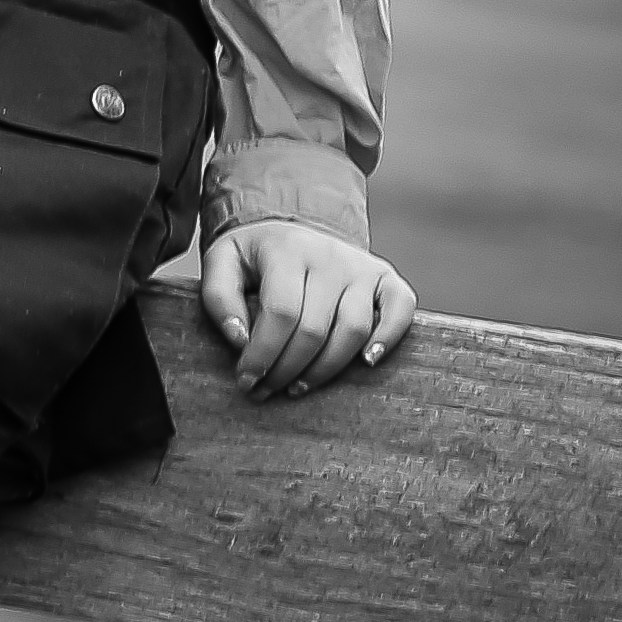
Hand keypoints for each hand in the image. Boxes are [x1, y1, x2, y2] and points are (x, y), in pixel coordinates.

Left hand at [201, 219, 417, 396]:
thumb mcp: (222, 263)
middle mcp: (329, 255)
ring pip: (354, 329)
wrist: (290, 231)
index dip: (263, 353)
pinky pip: (401, 309)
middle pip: (315, 328)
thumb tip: (240, 340)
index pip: (280, 312)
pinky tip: (367, 362)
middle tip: (267, 390)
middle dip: (287, 368)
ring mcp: (361, 266)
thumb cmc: (254, 257)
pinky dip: (389, 338)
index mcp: (286, 248)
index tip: (246, 379)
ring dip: (326, 368)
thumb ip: (220, 299)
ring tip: (298, 387)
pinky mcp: (386, 278)